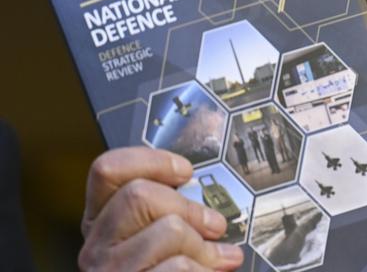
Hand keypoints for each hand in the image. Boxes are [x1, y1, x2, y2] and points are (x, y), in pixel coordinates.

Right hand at [79, 147, 243, 270]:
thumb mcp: (159, 242)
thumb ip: (169, 215)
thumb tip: (205, 200)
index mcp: (102, 224)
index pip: (108, 170)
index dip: (150, 161)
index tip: (184, 171)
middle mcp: (96, 248)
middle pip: (139, 195)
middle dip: (189, 208)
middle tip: (213, 226)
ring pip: (166, 230)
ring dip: (203, 247)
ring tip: (215, 260)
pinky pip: (178, 268)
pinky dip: (202, 271)